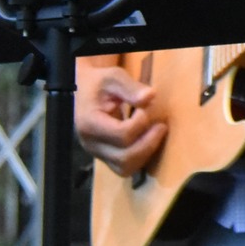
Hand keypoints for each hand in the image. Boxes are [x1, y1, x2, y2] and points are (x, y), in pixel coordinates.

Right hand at [74, 58, 164, 177]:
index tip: (146, 107)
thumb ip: (130, 87)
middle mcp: (90, 143)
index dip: (140, 123)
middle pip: (124, 158)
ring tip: (156, 133)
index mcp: (89, 123)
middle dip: (148, 143)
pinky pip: (125, 168)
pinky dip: (140, 158)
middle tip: (161, 126)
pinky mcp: (105, 157)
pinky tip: (149, 140)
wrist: (83, 92)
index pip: (121, 134)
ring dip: (146, 153)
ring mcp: (97, 153)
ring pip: (125, 168)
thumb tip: (150, 96)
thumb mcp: (113, 77)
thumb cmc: (99, 83)